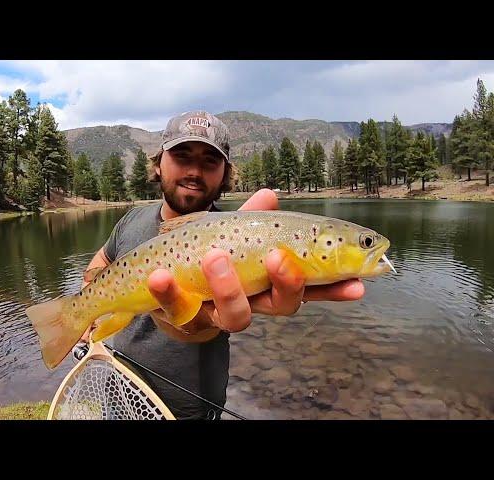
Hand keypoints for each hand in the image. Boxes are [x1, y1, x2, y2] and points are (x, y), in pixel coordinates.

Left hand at [147, 188, 364, 337]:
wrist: (163, 285)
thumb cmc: (207, 255)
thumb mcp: (230, 233)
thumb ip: (250, 218)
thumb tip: (269, 194)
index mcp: (267, 282)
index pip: (309, 288)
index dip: (334, 289)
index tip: (360, 285)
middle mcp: (250, 302)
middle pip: (281, 306)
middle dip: (287, 284)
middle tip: (280, 257)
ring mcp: (217, 313)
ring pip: (235, 315)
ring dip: (227, 286)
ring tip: (214, 257)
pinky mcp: (183, 316)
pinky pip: (176, 309)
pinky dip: (168, 291)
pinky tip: (159, 273)